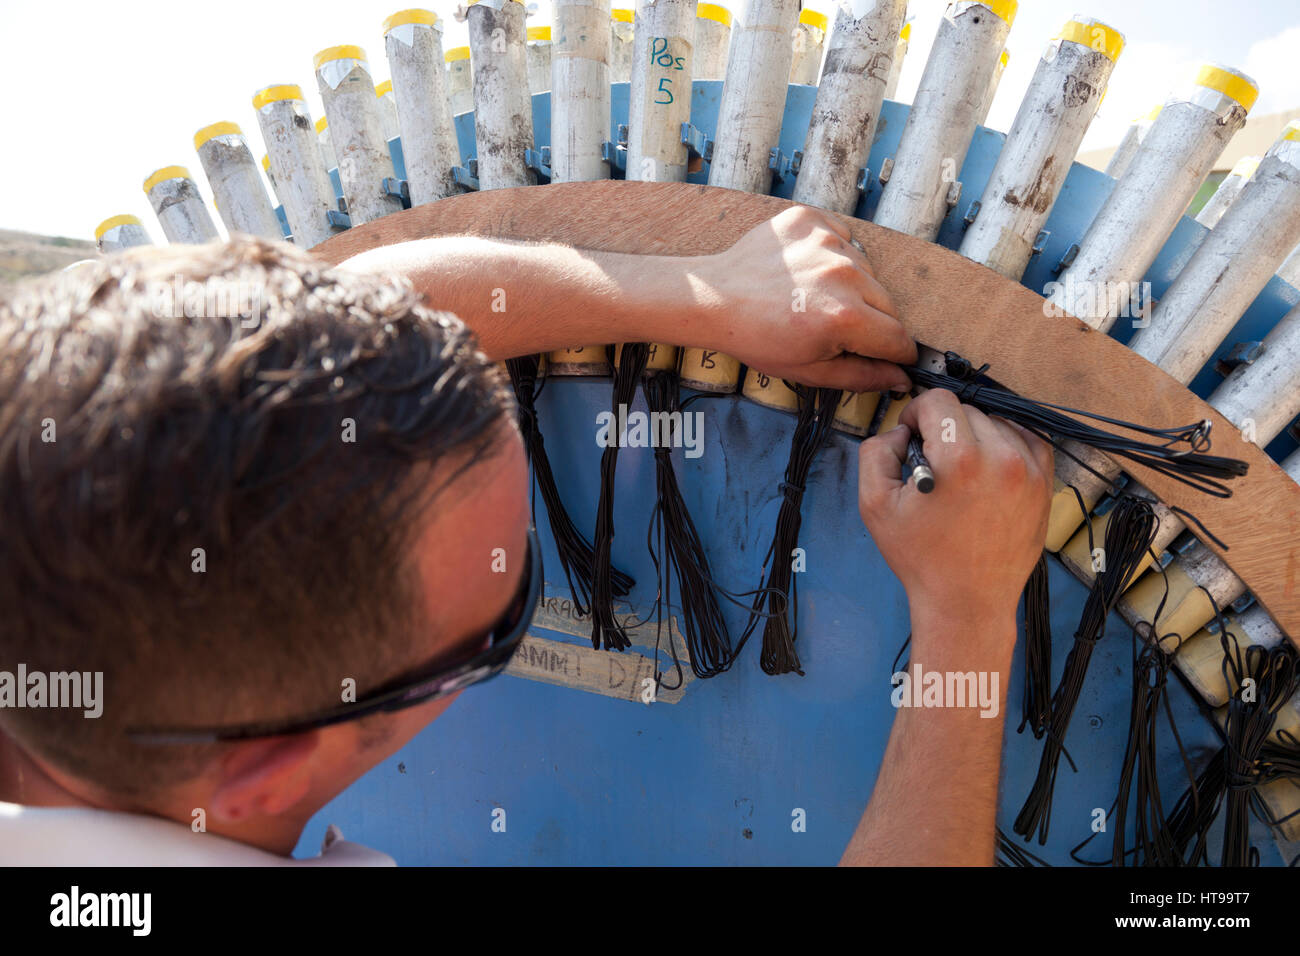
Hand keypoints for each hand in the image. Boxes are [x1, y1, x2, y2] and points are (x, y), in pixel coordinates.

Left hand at [691, 206, 916, 391]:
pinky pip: (843, 238)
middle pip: (888, 304)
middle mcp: (843, 274)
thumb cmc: (757, 338)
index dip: (897, 353)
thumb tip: (900, 378)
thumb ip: (862, 376)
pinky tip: (807, 272)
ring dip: (853, 287)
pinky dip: (833, 256)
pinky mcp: (811, 220)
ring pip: (867, 270)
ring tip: (816, 298)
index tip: (891, 356)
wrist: (715, 299)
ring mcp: (827, 242)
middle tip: (838, 329)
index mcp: (844, 317)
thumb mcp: (810, 369)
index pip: (898, 338)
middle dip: (873, 323)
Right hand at [857, 390, 1052, 652]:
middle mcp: (1002, 458)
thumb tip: (900, 430)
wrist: (967, 602)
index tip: (912, 436)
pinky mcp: (1045, 484)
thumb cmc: (920, 558)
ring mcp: (1030, 471)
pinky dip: (1006, 444)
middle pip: (968, 409)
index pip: (938, 400)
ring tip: (962, 470)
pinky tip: (988, 468)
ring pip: (998, 422)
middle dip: (945, 428)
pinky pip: (1027, 440)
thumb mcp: (874, 504)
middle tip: (934, 462)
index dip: (916, 413)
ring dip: (976, 435)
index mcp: (960, 459)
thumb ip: (876, 451)